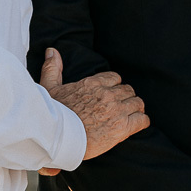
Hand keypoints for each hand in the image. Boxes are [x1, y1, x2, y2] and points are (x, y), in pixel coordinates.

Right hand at [38, 48, 149, 170]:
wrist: (57, 139)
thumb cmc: (53, 115)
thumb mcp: (49, 88)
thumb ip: (53, 68)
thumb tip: (52, 51)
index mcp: (92, 83)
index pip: (115, 78)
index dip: (114, 86)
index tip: (110, 95)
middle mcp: (107, 94)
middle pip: (127, 90)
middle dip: (125, 98)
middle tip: (120, 107)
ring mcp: (116, 110)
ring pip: (137, 103)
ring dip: (135, 109)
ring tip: (130, 116)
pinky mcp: (122, 127)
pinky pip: (142, 120)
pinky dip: (141, 122)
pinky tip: (136, 125)